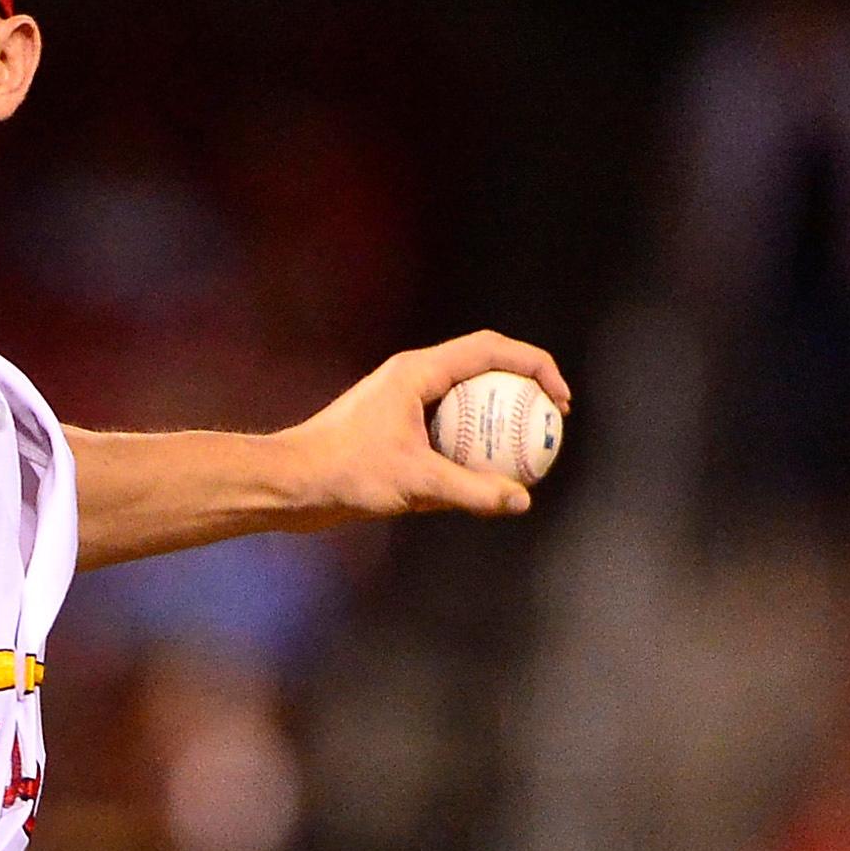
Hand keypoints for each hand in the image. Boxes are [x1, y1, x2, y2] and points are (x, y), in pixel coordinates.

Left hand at [275, 330, 570, 524]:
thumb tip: (521, 501)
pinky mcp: (395, 432)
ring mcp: (403, 405)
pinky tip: (489, 482)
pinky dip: (471, 449)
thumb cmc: (343, 474)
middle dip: (524, 390)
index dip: (536, 365)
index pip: (491, 349)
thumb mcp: (414, 484)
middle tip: (553, 423)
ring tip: (530, 452)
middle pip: (484, 369)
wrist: (289, 484)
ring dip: (498, 421)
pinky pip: (446, 433)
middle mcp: (412, 380)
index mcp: (418, 372)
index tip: (560, 401)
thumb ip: (471, 491)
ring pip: (466, 404)